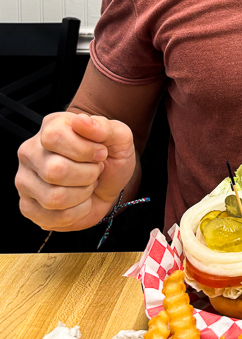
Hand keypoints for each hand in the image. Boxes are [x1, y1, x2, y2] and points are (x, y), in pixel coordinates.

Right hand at [16, 111, 136, 232]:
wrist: (108, 183)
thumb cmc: (109, 157)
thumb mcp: (118, 137)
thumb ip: (104, 127)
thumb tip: (81, 121)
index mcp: (50, 127)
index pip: (54, 137)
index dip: (84, 149)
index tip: (100, 153)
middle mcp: (30, 152)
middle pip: (55, 171)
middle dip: (87, 175)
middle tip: (95, 171)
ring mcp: (25, 180)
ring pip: (54, 198)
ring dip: (83, 194)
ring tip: (86, 185)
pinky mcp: (28, 207)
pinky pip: (54, 218)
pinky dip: (77, 212)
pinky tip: (80, 201)